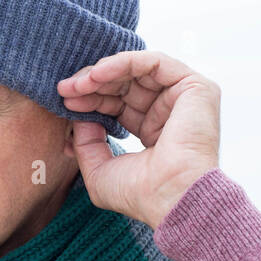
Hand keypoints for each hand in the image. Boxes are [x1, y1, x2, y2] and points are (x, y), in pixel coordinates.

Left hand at [57, 50, 221, 229]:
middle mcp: (169, 113)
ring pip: (137, 70)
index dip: (91, 100)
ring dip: (103, 73)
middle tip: (64, 89)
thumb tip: (77, 116)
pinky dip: (123, 63)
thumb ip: (86, 142)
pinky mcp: (195, 87)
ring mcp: (184, 99)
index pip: (118, 105)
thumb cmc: (139, 195)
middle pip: (125, 85)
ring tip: (79, 84)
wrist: (170, 198)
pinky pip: (154, 62)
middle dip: (92, 85)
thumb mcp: (99, 170)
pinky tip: (97, 75)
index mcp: (152, 132)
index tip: (65, 101)